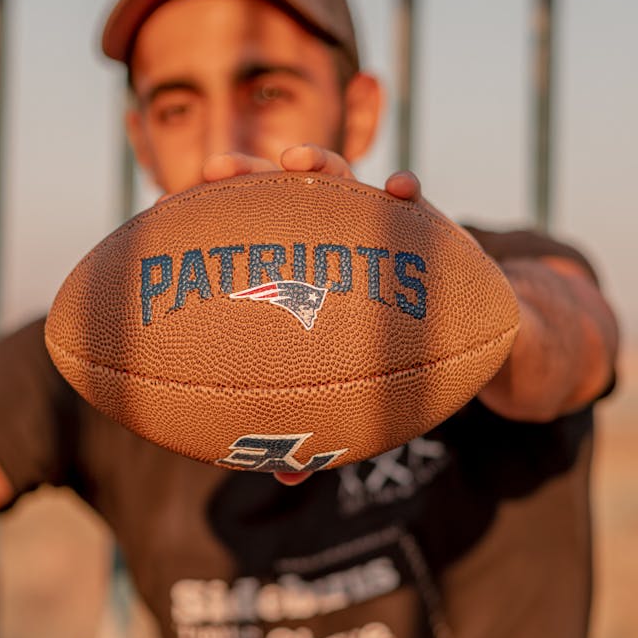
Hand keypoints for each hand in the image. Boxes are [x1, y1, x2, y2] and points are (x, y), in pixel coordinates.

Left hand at [201, 149, 421, 484]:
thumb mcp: (357, 387)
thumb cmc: (396, 355)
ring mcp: (376, 224)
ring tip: (296, 158)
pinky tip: (402, 188)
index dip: (211, 225)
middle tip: (212, 169)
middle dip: (247, 173)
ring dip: (320, 161)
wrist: (469, 335)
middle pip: (280, 194)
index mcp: (305, 269)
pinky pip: (416, 199)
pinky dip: (408, 190)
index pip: (251, 239)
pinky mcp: (424, 222)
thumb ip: (322, 419)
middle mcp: (333, 237)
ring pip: (342, 179)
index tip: (168, 215)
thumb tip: (283, 479)